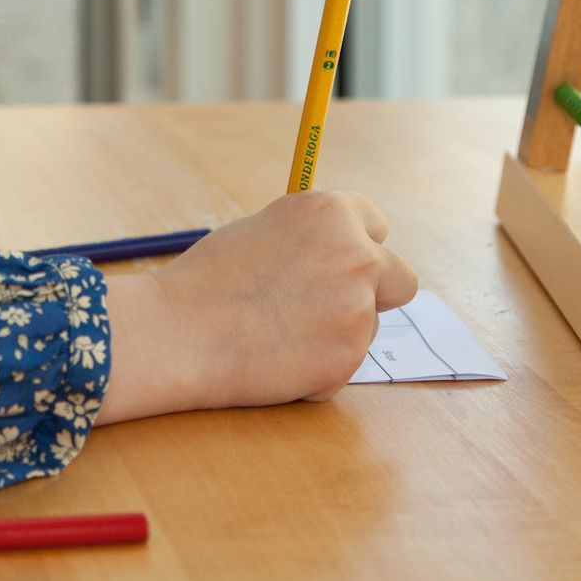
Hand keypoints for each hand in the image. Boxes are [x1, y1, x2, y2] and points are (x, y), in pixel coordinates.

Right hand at [95, 190, 416, 422]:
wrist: (179, 332)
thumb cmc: (209, 278)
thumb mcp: (262, 231)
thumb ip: (309, 240)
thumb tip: (335, 254)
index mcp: (332, 214)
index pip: (376, 224)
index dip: (354, 244)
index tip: (335, 260)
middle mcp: (357, 258)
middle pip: (401, 279)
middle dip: (375, 291)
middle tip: (330, 303)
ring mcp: (357, 314)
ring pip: (366, 326)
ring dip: (336, 332)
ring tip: (276, 333)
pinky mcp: (346, 362)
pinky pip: (341, 363)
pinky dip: (315, 366)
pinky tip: (271, 359)